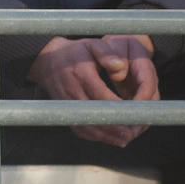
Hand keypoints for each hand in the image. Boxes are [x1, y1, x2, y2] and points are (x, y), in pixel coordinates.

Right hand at [27, 34, 157, 146]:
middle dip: (117, 126)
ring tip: (127, 137)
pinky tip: (111, 138)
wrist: (47, 60)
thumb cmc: (75, 52)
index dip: (120, 109)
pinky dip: (96, 137)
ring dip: (108, 136)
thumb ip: (107, 54)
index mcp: (81, 74)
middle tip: (136, 131)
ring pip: (88, 126)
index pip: (103, 97)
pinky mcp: (64, 111)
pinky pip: (80, 129)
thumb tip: (121, 67)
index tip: (136, 115)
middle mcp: (72, 91)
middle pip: (96, 115)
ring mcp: (66, 104)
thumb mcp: (92, 45)